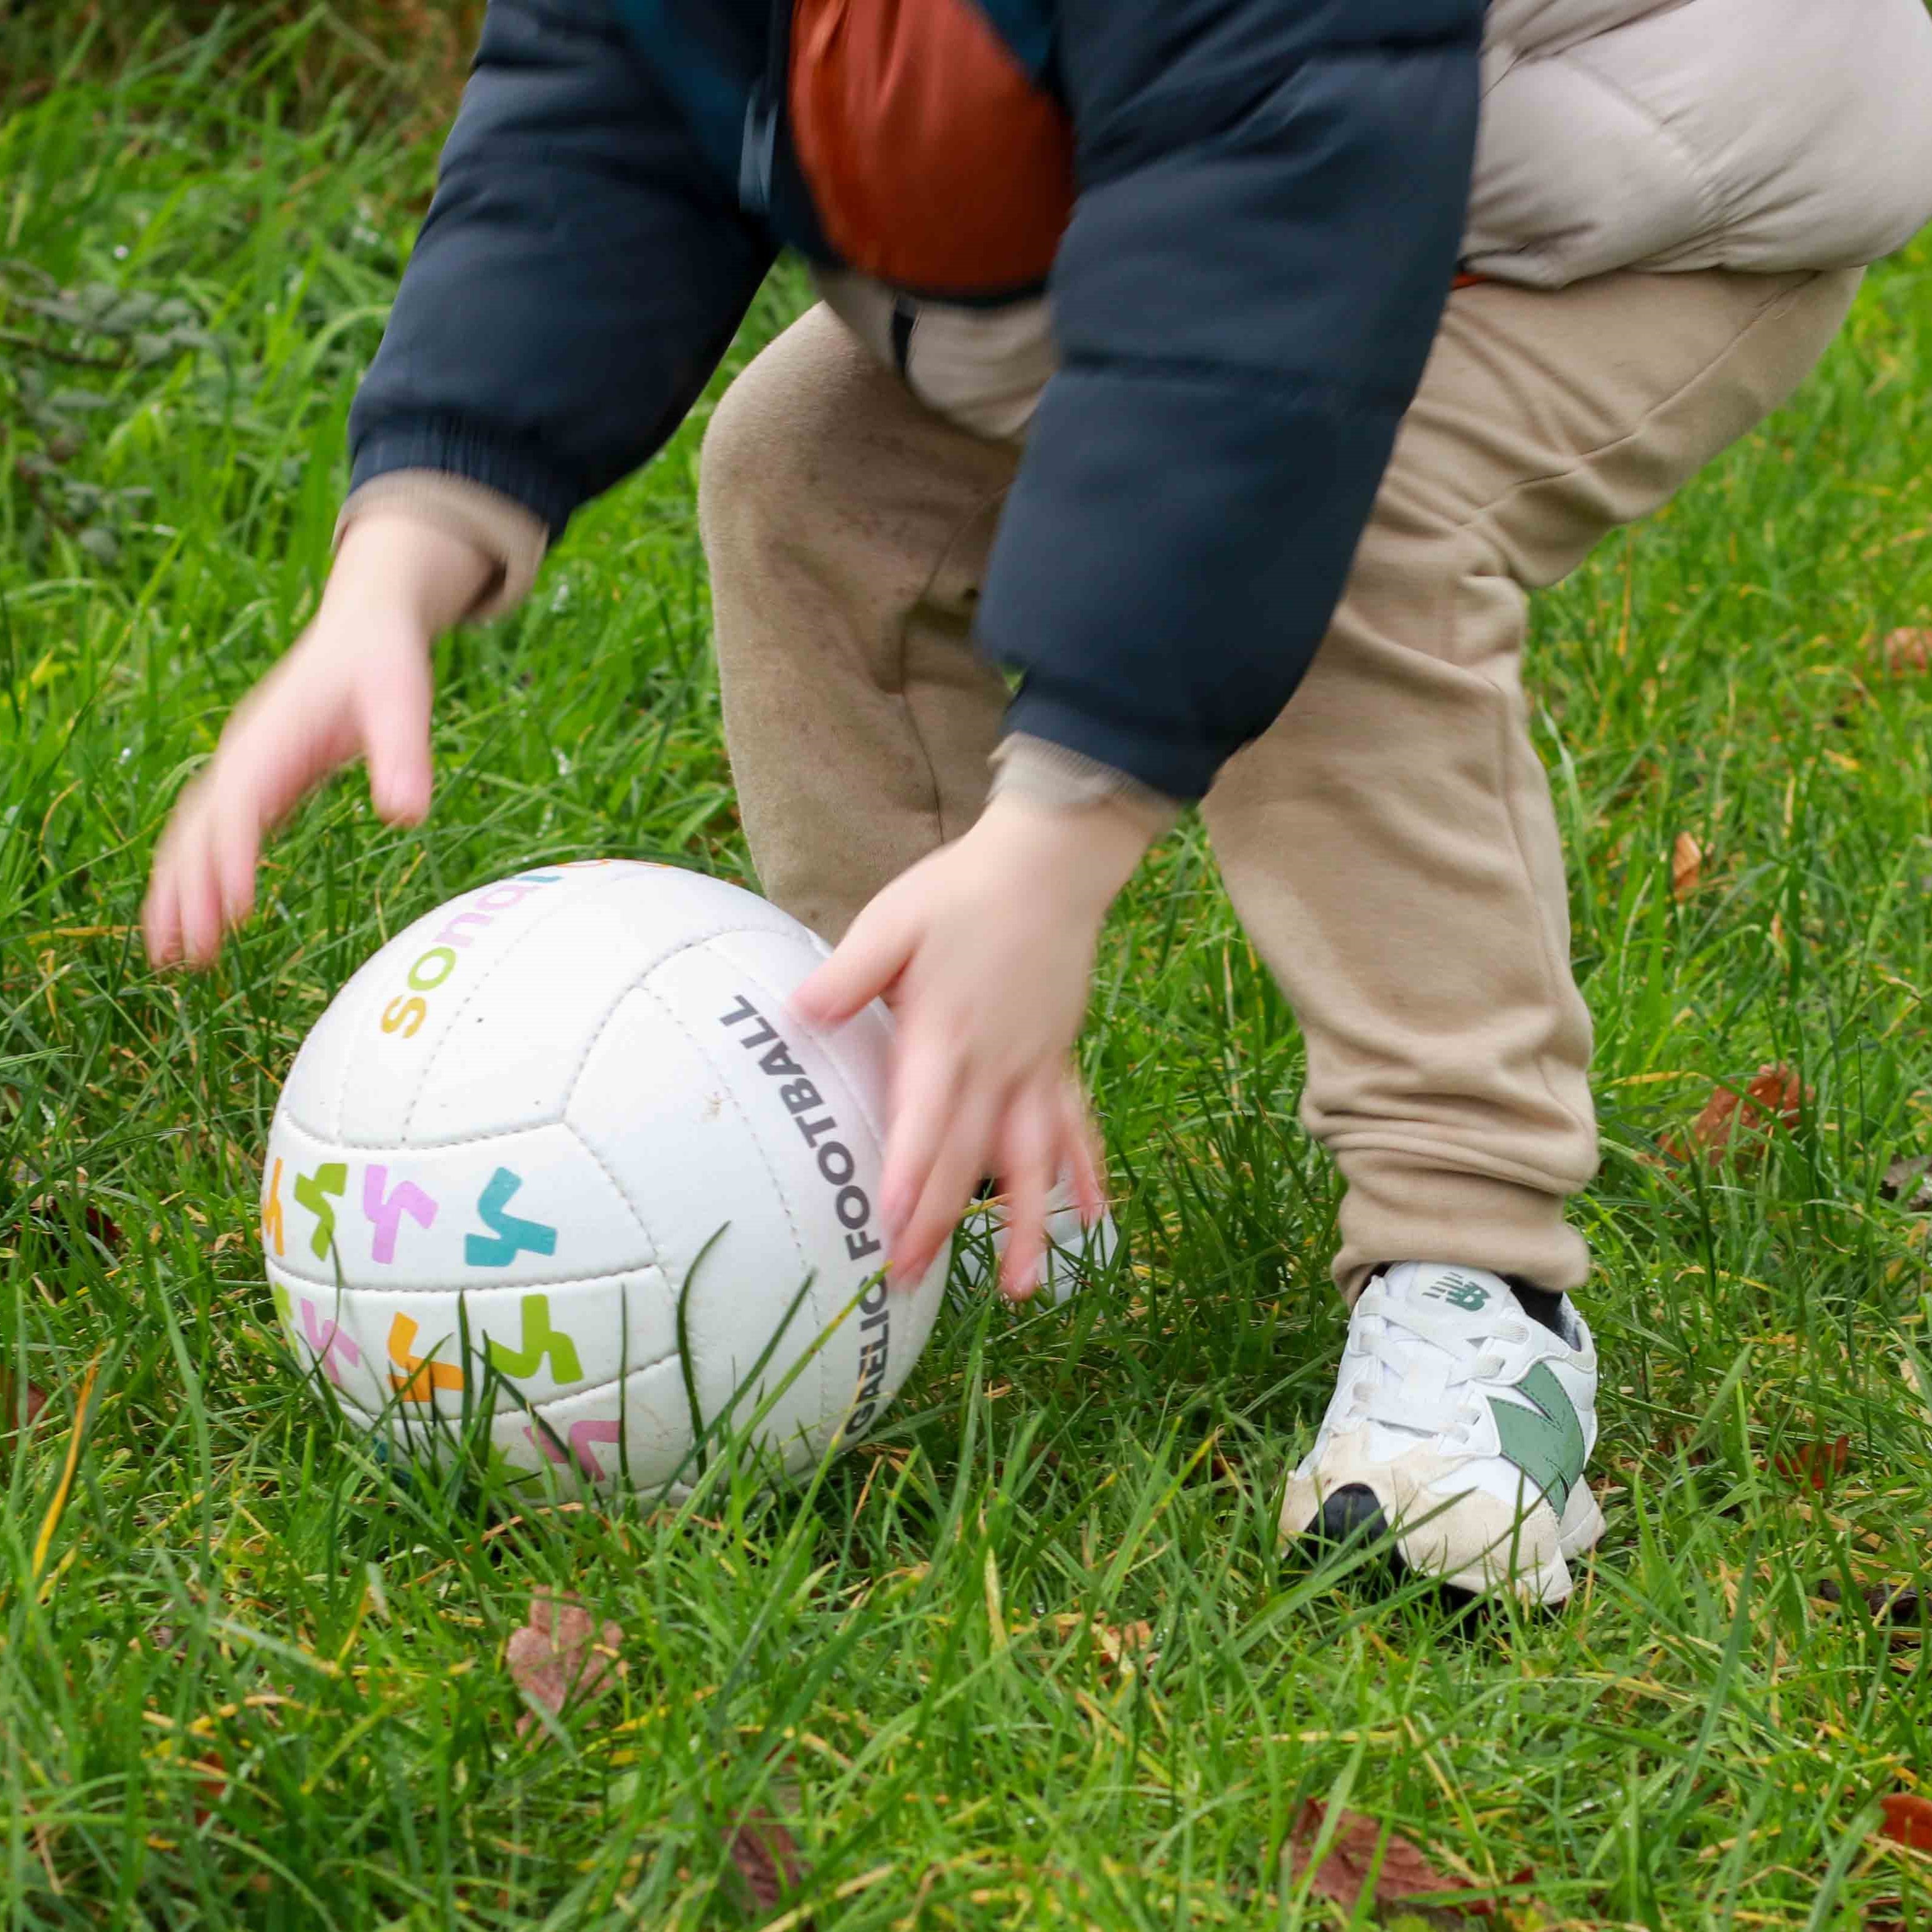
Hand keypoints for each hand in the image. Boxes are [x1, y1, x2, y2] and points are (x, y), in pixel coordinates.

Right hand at [142, 514, 493, 967]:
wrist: (363, 629)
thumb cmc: (384, 665)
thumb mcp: (405, 702)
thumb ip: (405, 756)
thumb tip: (409, 815)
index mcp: (275, 737)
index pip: (243, 804)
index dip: (234, 856)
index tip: (234, 909)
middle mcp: (245, 755)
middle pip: (203, 829)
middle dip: (188, 891)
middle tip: (184, 957)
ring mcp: (243, 769)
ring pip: (195, 836)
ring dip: (177, 892)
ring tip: (169, 956)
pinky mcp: (254, 782)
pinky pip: (213, 834)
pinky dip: (198, 876)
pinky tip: (197, 922)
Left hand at [792, 792, 1149, 1297]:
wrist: (1049, 866)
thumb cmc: (960, 892)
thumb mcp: (893, 921)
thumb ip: (849, 973)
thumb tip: (800, 1011)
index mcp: (944, 1034)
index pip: (925, 1120)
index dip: (908, 1176)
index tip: (889, 1228)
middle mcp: (994, 1064)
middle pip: (967, 1158)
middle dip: (938, 1223)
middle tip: (909, 1280)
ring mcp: (1033, 1067)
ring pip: (1032, 1160)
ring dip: (1024, 1225)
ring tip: (1019, 1287)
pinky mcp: (1056, 1060)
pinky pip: (1075, 1126)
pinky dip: (1083, 1173)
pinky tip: (1091, 1218)